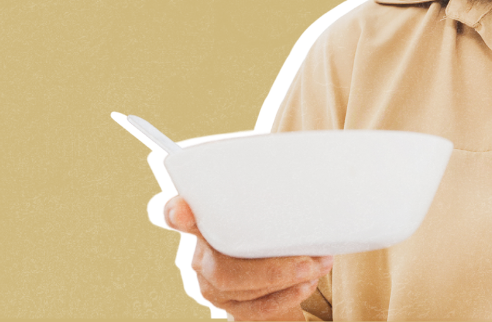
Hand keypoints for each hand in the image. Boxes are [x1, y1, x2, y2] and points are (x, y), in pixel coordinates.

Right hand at [164, 195, 332, 320]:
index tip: (182, 209)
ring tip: (318, 266)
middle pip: (220, 265)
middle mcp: (200, 253)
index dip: (173, 212)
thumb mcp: (268, 207)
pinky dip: (285, 297)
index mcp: (203, 219)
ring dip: (286, 279)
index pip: (172, 213)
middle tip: (310, 260)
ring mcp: (210, 283)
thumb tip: (308, 184)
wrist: (277, 263)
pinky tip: (306, 284)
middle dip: (270, 267)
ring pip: (237, 287)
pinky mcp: (227, 304)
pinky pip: (251, 308)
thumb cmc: (272, 225)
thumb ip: (271, 199)